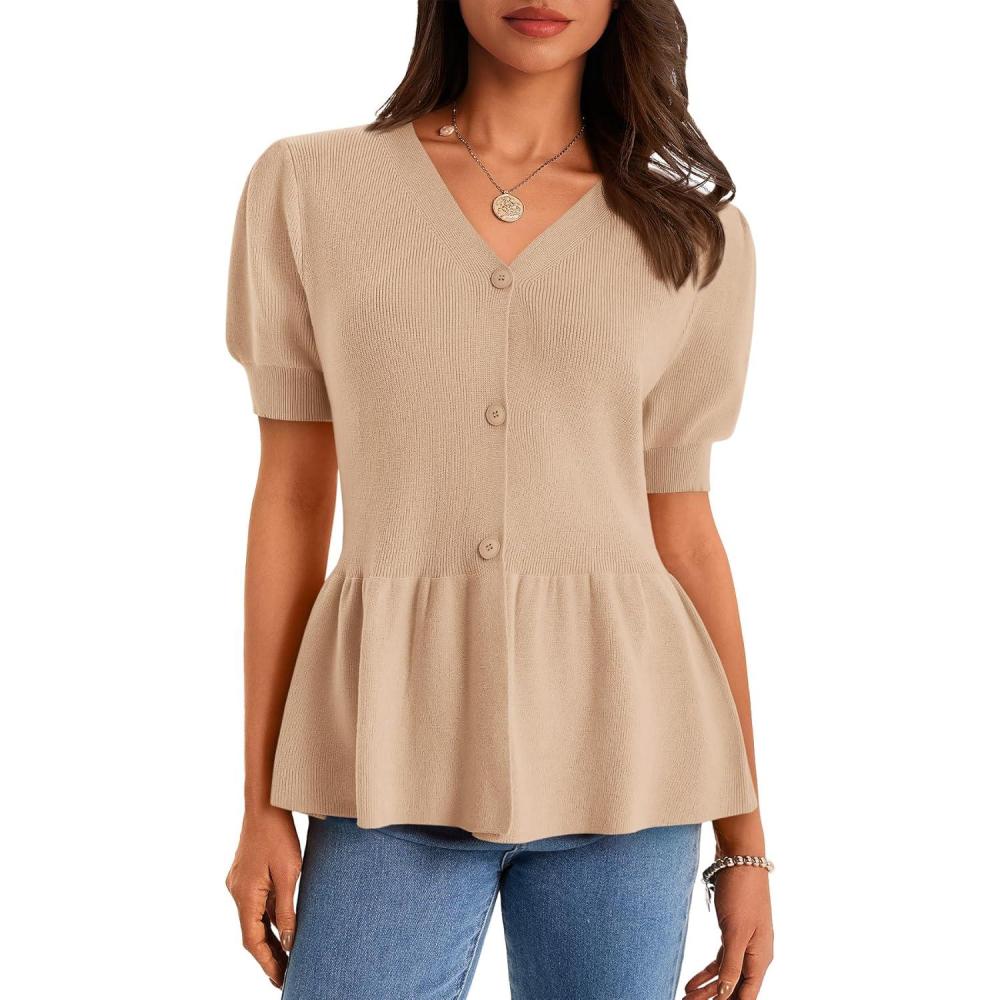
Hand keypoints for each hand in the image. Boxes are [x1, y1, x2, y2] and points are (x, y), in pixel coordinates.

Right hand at [225, 806, 301, 987]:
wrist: (265, 802)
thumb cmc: (279, 835)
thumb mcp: (289, 874)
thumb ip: (286, 910)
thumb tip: (289, 941)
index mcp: (245, 896)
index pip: (252, 941)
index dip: (267, 963)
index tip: (280, 980)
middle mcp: (237, 892)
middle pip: (251, 933)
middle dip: (268, 956)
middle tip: (285, 976)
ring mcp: (239, 883)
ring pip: (254, 919)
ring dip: (269, 938)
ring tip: (287, 958)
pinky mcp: (246, 875)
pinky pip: (256, 904)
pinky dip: (267, 919)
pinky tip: (282, 927)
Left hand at [683, 865, 773, 998]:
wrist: (739, 859)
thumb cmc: (742, 893)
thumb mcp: (735, 931)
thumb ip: (733, 964)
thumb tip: (729, 992)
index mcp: (761, 957)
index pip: (747, 994)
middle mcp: (755, 954)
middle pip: (735, 987)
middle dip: (714, 999)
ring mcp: (744, 943)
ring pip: (725, 975)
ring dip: (707, 989)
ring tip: (687, 998)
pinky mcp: (732, 932)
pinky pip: (720, 960)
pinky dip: (706, 972)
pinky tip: (691, 982)